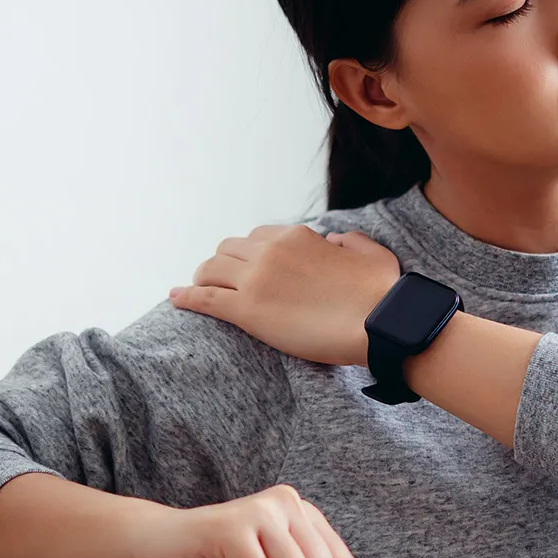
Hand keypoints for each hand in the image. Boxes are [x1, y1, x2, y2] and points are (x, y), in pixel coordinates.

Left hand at [169, 225, 400, 366]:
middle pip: (228, 249)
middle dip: (222, 262)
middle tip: (221, 279)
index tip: (250, 266)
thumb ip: (349, 241)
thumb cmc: (383, 292)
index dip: (251, 253)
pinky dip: (186, 296)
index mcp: (297, 236)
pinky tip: (175, 298)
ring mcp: (256, 280)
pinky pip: (205, 298)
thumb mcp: (371, 251)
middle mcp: (270, 252)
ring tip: (198, 288)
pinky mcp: (247, 311)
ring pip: (211, 269)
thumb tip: (332, 240)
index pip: (259, 237)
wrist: (380, 321)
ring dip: (203, 277)